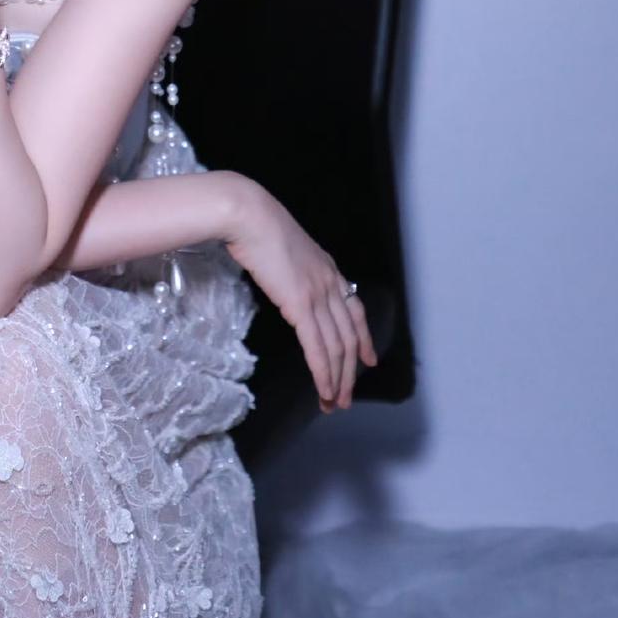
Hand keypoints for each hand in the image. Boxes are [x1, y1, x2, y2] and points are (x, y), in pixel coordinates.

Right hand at [223, 179, 378, 412]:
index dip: (364, 339)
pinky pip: (317, 347)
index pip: (356, 310)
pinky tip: (323, 388)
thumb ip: (294, 267)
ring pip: (337, 347)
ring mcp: (317, 294)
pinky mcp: (301, 305)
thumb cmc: (257, 225)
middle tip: (345, 398)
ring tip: (333, 402)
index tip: (368, 360)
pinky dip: (323, 372)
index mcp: (327, 269)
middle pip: (349, 337)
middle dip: (350, 372)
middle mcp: (330, 283)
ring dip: (337, 379)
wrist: (248, 214)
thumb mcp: (285, 246)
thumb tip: (286, 280)